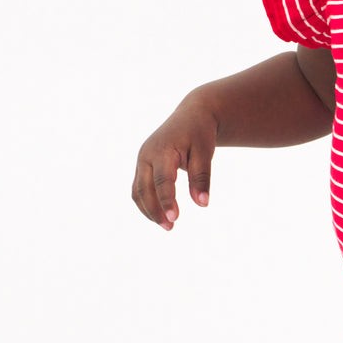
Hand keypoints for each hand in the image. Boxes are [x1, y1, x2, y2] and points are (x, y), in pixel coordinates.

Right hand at [131, 100, 217, 230]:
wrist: (192, 114)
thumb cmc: (200, 133)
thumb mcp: (205, 152)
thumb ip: (201, 177)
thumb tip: (202, 204)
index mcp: (162, 149)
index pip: (162, 180)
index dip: (167, 200)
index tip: (175, 218)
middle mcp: (147, 155)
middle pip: (144, 188)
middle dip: (155, 210)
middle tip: (170, 227)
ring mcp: (142, 160)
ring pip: (138, 191)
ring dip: (148, 210)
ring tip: (167, 225)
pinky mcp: (143, 165)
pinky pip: (139, 188)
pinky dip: (147, 202)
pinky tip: (160, 214)